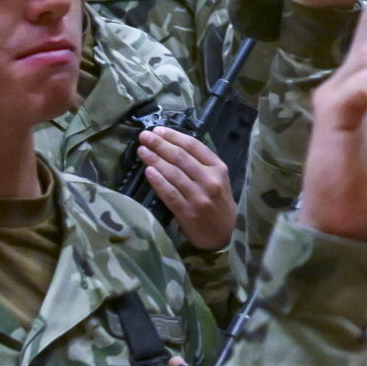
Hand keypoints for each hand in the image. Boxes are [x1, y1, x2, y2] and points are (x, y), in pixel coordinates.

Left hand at [136, 126, 234, 250]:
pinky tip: (148, 171)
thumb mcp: (219, 180)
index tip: (158, 130)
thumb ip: (201, 165)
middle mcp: (210, 180)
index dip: (174, 136)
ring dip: (155, 159)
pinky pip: (170, 193)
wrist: (224, 235)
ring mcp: (200, 197)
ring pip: (173, 173)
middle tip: (144, 136)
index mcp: (219, 169)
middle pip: (181, 157)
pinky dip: (158, 181)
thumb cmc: (218, 204)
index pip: (194, 146)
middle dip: (160, 144)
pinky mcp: (188, 212)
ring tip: (141, 150)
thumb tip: (173, 147)